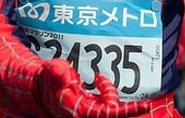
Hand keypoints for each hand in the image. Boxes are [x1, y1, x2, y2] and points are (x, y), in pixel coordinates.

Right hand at [35, 59, 149, 117]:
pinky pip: (107, 101)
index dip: (127, 111)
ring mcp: (90, 112)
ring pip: (111, 104)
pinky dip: (105, 89)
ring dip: (108, 90)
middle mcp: (86, 115)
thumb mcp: (51, 71)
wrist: (39, 87)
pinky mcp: (92, 107)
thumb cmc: (46, 79)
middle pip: (113, 109)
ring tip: (97, 77)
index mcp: (79, 111)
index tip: (145, 105)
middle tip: (110, 83)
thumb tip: (58, 71)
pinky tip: (97, 79)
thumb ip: (56, 72)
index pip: (108, 114)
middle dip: (115, 96)